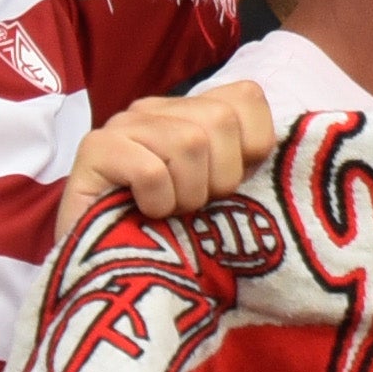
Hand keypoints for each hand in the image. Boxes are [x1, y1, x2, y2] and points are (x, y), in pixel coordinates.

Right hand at [62, 83, 275, 229]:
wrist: (107, 275)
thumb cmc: (170, 237)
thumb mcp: (219, 197)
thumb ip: (244, 164)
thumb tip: (278, 152)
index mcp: (189, 112)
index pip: (246, 96)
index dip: (252, 147)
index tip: (229, 186)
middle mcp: (155, 109)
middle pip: (219, 120)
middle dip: (218, 179)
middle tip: (193, 206)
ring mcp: (122, 125)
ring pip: (187, 143)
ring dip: (185, 195)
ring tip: (167, 212)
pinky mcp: (95, 149)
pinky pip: (151, 170)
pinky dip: (157, 203)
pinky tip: (142, 214)